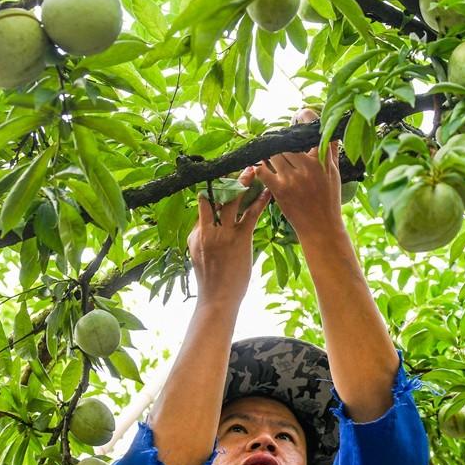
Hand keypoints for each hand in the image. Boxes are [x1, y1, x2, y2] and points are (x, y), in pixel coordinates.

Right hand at [188, 167, 270, 305]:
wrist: (217, 300)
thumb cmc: (211, 281)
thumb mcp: (199, 256)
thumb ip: (201, 238)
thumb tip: (205, 225)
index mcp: (196, 233)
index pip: (203, 205)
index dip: (213, 189)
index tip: (221, 175)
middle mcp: (206, 230)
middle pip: (215, 196)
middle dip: (226, 179)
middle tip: (236, 164)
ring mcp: (222, 234)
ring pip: (231, 201)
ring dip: (243, 183)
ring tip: (253, 168)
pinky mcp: (239, 240)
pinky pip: (250, 215)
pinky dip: (259, 202)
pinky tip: (268, 192)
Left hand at [254, 108, 343, 240]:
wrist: (321, 228)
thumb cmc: (329, 200)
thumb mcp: (334, 173)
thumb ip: (330, 150)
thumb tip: (329, 129)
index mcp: (323, 160)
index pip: (313, 127)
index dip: (303, 116)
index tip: (298, 115)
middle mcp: (309, 166)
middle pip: (287, 140)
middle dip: (281, 138)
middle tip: (277, 138)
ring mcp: (293, 178)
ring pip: (273, 153)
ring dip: (269, 152)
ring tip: (268, 151)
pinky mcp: (279, 190)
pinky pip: (263, 170)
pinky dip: (259, 166)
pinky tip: (261, 165)